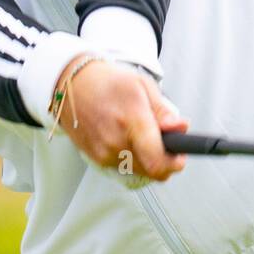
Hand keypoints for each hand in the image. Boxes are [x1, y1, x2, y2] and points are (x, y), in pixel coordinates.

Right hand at [53, 55, 189, 182]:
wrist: (73, 86)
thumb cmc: (108, 82)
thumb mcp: (142, 85)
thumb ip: (163, 111)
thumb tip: (180, 128)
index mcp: (132, 120)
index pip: (157, 161)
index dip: (174, 163)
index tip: (180, 156)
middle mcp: (116, 141)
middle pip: (152, 171)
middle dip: (163, 159)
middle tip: (162, 140)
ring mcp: (104, 153)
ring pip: (139, 170)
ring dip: (146, 158)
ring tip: (139, 134)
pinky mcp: (96, 159)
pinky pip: (123, 166)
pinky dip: (130, 156)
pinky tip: (125, 137)